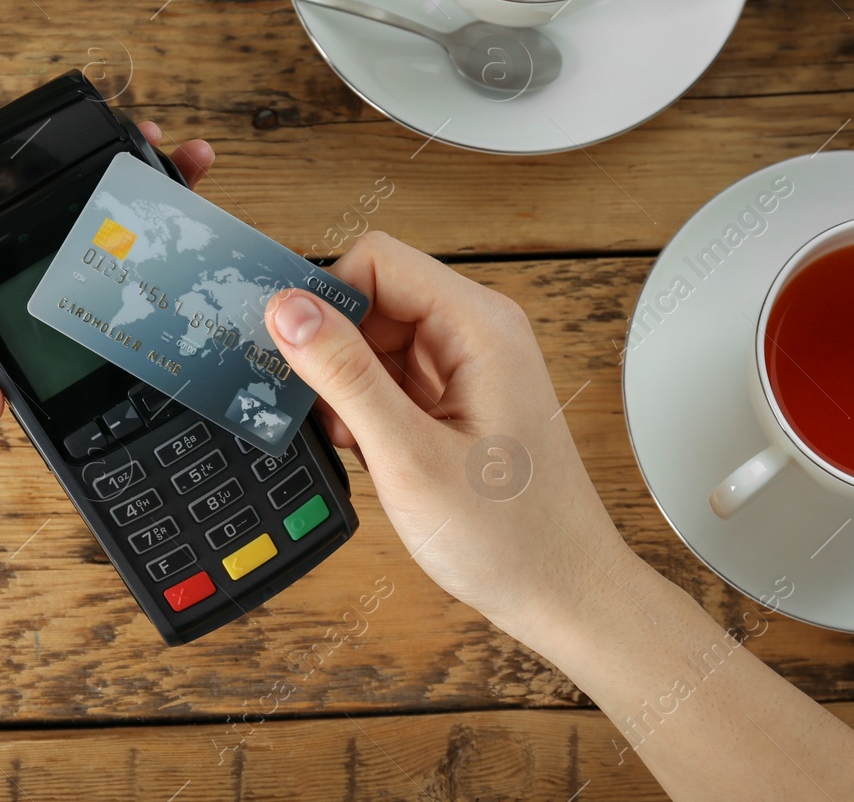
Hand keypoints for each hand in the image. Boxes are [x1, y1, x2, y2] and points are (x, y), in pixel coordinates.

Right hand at [0, 56, 213, 426]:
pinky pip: (74, 163)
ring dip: (145, 194)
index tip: (169, 328)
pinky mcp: (13, 166)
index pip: (48, 335)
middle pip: (88, 266)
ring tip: (194, 177)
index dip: (109, 335)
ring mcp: (11, 213)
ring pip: (94, 211)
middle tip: (204, 242)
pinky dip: (111, 152)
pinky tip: (148, 144)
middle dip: (150, 253)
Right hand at [263, 231, 630, 636]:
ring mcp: (471, 363)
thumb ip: (345, 376)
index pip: (378, 260)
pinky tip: (373, 451)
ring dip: (349, 386)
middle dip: (335, 350)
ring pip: (376, 338)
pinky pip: (392, 374)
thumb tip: (290, 309)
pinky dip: (368, 408)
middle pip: (374, 296)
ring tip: (358, 443)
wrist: (563, 593)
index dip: (327, 300)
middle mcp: (479, 331)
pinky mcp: (460, 394)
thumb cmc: (511, 537)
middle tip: (327, 414)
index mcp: (480, 326)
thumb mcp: (409, 457)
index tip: (295, 353)